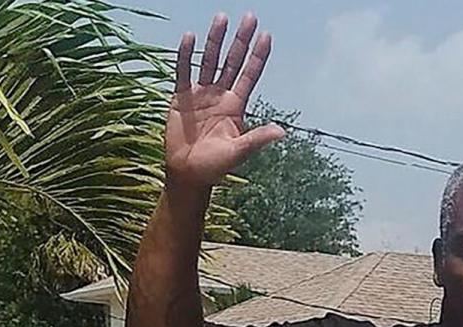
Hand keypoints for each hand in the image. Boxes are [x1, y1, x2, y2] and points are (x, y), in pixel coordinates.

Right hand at [165, 12, 284, 185]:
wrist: (187, 173)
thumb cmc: (215, 166)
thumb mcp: (238, 152)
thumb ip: (257, 139)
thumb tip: (282, 131)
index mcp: (236, 106)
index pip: (249, 75)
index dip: (258, 56)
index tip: (266, 35)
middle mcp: (220, 95)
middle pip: (232, 61)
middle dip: (241, 40)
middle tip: (250, 17)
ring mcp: (200, 94)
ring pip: (209, 61)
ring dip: (215, 40)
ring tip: (222, 18)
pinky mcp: (180, 98)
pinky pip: (183, 72)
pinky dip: (186, 55)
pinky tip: (190, 37)